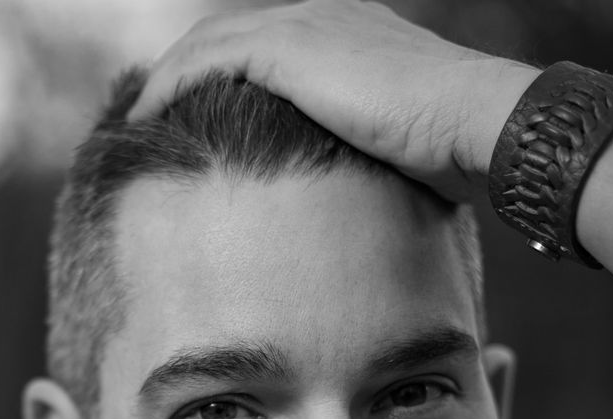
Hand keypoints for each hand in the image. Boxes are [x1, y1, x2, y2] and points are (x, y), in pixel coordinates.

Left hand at [128, 0, 536, 201]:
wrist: (477, 125)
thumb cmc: (456, 154)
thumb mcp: (400, 151)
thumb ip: (363, 157)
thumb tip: (350, 206)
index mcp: (349, 33)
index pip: (265, 46)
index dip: (222, 77)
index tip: (193, 117)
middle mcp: (323, 16)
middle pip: (227, 35)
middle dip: (184, 72)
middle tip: (148, 116)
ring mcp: (305, 25)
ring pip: (207, 43)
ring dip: (166, 80)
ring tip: (135, 121)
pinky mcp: (288, 46)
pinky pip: (204, 60)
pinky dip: (170, 85)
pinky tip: (145, 118)